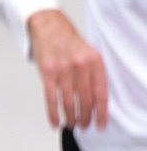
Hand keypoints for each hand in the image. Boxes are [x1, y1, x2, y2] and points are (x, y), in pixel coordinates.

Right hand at [28, 7, 108, 130]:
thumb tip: (95, 100)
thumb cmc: (68, 41)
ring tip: (72, 124)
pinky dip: (53, 114)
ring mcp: (63, 70)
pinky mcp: (47, 73)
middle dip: (85, 117)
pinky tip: (55, 121)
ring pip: (69, 102)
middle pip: (85, 100)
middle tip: (84, 125)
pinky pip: (51, 99)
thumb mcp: (88, 53)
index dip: (101, 113)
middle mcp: (80, 66)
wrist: (48, 25)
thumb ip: (93, 74)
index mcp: (94, 61)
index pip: (101, 94)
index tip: (100, 124)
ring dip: (71, 117)